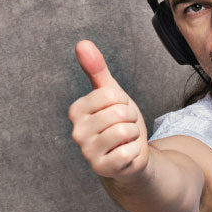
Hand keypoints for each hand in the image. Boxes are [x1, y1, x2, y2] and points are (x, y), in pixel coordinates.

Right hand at [68, 40, 148, 180]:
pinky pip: (128, 151)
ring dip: (134, 135)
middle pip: (119, 112)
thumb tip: (82, 43)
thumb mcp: (113, 95)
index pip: (111, 95)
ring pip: (125, 130)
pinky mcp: (102, 168)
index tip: (120, 113)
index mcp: (76, 111)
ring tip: (126, 140)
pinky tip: (127, 155)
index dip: (124, 103)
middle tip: (126, 129)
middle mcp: (77, 131)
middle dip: (131, 119)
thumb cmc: (121, 124)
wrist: (131, 158)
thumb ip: (97, 70)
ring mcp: (88, 152)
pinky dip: (135, 152)